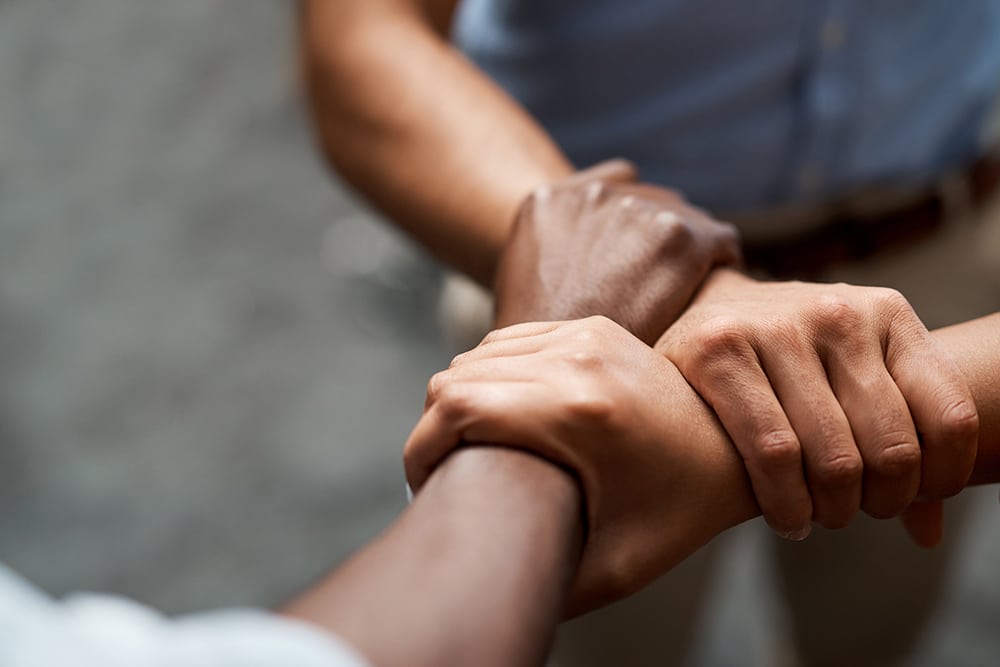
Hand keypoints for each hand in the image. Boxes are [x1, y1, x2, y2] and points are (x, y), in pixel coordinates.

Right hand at [404, 316, 757, 613]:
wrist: (737, 451)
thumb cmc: (680, 511)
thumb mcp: (615, 566)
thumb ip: (544, 582)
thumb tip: (486, 590)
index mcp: (578, 411)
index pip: (457, 407)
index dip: (420, 447)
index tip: (423, 484)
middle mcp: (577, 357)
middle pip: (457, 377)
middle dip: (434, 429)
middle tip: (445, 472)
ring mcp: (586, 333)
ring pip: (478, 355)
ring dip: (460, 399)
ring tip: (470, 445)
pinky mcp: (592, 326)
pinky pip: (510, 340)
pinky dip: (491, 374)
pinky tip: (502, 412)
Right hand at [494, 159, 740, 343]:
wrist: (564, 378)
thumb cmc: (547, 343)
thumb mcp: (526, 283)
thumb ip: (563, 247)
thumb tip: (600, 249)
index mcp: (549, 200)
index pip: (618, 190)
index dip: (632, 237)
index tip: (638, 272)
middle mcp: (593, 194)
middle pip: (656, 204)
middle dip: (660, 245)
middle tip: (660, 295)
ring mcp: (635, 209)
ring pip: (691, 222)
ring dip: (692, 256)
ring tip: (682, 302)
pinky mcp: (678, 236)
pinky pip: (720, 241)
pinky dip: (718, 268)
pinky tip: (701, 302)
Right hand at [656, 268, 978, 541]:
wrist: (701, 310)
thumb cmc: (788, 361)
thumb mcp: (853, 377)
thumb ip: (899, 439)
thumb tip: (928, 530)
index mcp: (888, 314)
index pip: (950, 417)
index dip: (942, 479)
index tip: (911, 500)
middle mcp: (838, 313)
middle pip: (891, 449)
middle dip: (880, 503)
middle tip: (853, 512)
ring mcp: (777, 327)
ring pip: (833, 459)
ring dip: (831, 511)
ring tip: (815, 518)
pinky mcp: (720, 349)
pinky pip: (774, 453)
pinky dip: (786, 504)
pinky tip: (785, 518)